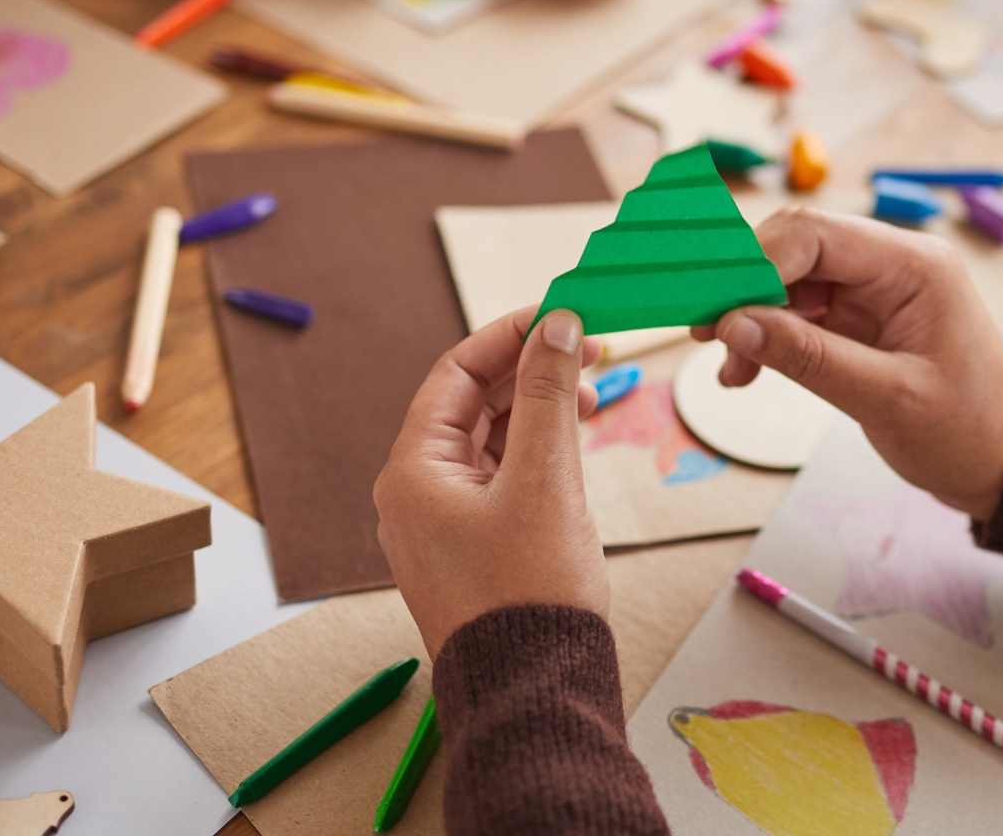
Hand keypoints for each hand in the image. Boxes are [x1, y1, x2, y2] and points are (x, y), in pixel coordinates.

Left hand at [374, 308, 606, 658]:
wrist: (534, 691)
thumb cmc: (530, 595)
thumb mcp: (546, 481)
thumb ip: (549, 395)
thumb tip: (555, 325)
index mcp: (412, 472)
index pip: (455, 374)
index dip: (509, 335)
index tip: (561, 312)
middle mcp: (416, 494)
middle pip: (470, 404)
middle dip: (529, 370)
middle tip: (587, 347)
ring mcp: (443, 524)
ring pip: (488, 440)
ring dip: (538, 410)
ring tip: (590, 393)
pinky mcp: (474, 548)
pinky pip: (499, 478)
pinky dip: (536, 452)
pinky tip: (573, 441)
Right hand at [691, 208, 1002, 519]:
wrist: (1001, 462)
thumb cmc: (965, 431)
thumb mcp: (886, 399)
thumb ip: (808, 358)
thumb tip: (733, 324)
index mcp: (914, 265)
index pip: (814, 234)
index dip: (754, 264)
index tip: (714, 309)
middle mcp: (892, 264)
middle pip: (794, 248)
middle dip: (743, 287)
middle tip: (701, 331)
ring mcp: (874, 290)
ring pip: (787, 281)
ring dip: (749, 318)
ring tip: (726, 367)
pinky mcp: (860, 318)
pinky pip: (797, 313)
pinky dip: (766, 338)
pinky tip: (742, 373)